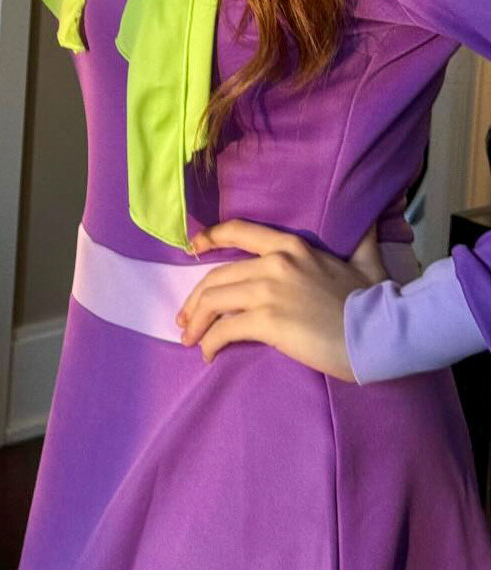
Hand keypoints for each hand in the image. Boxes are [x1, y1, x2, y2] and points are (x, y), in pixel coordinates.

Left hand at [175, 219, 388, 380]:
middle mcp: (274, 263)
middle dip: (196, 298)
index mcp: (291, 245)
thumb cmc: (376, 300)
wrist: (384, 333)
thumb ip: (360, 238)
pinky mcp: (268, 321)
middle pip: (218, 276)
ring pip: (215, 300)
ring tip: (190, 337)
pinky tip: (208, 352)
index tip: (193, 248)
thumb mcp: (367, 259)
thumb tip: (370, 216)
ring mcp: (269, 291)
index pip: (238, 232)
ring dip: (197, 320)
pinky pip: (226, 329)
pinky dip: (211, 341)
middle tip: (186, 316)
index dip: (210, 238)